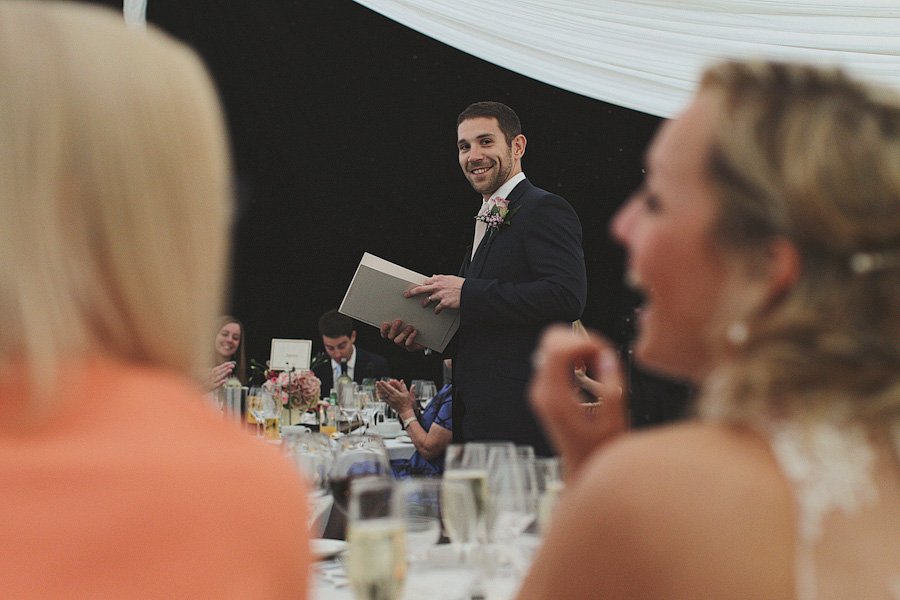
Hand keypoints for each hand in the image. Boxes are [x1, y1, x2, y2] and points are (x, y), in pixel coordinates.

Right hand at [205, 360, 234, 390]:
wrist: (196, 390)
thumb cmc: (204, 383)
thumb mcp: (210, 376)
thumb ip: (219, 373)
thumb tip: (229, 370)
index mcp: (210, 372)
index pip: (218, 367)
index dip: (225, 365)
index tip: (231, 363)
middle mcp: (210, 376)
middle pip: (219, 371)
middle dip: (226, 368)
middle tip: (232, 365)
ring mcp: (210, 382)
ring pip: (218, 377)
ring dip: (224, 373)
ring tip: (230, 370)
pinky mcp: (210, 388)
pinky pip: (215, 385)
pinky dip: (220, 383)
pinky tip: (224, 380)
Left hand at [375, 379, 414, 416]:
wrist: (405, 411)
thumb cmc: (407, 403)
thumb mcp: (408, 394)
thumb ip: (404, 387)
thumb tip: (402, 380)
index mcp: (397, 394)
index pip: (389, 388)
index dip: (385, 384)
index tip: (381, 381)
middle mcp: (392, 397)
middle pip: (385, 391)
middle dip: (380, 386)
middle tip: (377, 382)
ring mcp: (390, 401)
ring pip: (383, 395)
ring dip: (379, 390)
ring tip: (376, 387)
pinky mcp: (389, 403)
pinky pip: (384, 399)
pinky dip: (380, 396)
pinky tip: (378, 393)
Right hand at [380, 319, 425, 351]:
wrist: (426, 336)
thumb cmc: (416, 325)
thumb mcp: (408, 319)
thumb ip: (403, 316)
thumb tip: (398, 305)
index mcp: (394, 332)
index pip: (385, 333)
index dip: (384, 329)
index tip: (386, 324)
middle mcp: (397, 339)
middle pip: (390, 336)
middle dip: (394, 329)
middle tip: (398, 321)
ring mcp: (403, 344)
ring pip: (398, 341)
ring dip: (403, 333)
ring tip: (409, 326)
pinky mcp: (410, 348)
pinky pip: (408, 344)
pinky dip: (411, 337)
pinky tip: (415, 331)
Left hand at [406, 274, 463, 314]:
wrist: (470, 292)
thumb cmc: (463, 285)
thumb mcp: (451, 278)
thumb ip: (442, 278)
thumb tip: (435, 276)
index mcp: (440, 279)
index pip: (427, 281)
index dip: (423, 284)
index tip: (419, 286)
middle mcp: (438, 286)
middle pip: (421, 289)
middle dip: (412, 292)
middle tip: (407, 294)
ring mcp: (440, 295)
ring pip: (427, 299)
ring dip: (425, 303)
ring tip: (423, 305)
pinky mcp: (444, 303)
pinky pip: (437, 308)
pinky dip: (436, 310)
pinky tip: (436, 312)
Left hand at [529, 325, 626, 477]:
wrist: (583, 469)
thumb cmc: (598, 452)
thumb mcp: (613, 422)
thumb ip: (612, 388)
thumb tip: (607, 357)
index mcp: (554, 398)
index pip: (557, 349)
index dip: (584, 342)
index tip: (604, 351)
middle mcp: (541, 391)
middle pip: (550, 340)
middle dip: (580, 340)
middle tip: (602, 357)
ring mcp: (541, 390)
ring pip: (552, 345)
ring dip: (579, 347)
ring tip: (599, 365)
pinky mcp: (546, 389)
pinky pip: (556, 358)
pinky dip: (575, 355)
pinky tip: (592, 371)